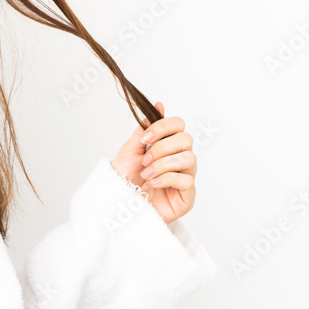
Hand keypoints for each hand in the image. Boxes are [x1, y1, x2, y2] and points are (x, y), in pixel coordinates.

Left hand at [109, 101, 197, 224]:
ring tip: (146, 173)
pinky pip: (187, 180)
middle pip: (187, 139)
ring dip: (163, 164)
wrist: (119, 203)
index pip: (179, 125)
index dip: (164, 127)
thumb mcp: (130, 150)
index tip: (145, 138)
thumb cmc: (124, 179)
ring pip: (189, 158)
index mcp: (167, 145)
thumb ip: (145, 130)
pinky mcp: (187, 196)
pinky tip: (154, 183)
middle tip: (144, 160)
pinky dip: (167, 179)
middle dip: (162, 148)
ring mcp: (185, 177)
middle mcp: (179, 159)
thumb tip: (159, 104)